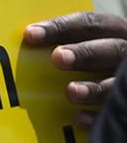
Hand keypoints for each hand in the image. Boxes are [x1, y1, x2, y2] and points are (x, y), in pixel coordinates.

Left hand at [24, 12, 126, 128]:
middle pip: (112, 48)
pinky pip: (120, 111)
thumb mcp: (91, 48)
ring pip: (118, 83)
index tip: (30, 34)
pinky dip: (98, 116)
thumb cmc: (98, 66)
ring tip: (71, 91)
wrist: (122, 90)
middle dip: (84, 53)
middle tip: (58, 58)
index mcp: (115, 33)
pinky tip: (79, 118)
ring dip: (93, 88)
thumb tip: (25, 43)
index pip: (90, 24)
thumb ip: (66, 45)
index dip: (60, 27)